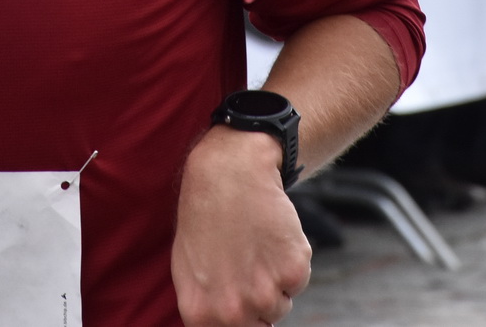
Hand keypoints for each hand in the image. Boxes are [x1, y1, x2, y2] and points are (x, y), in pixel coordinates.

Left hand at [173, 127, 310, 325]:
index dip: (241, 317)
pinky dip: (291, 261)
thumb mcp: (187, 271)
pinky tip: (271, 236)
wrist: (230, 174)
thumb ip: (206, 310)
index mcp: (201, 315)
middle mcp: (233, 312)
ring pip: (281, 304)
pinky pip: (298, 281)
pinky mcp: (294, 271)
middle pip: (261, 325)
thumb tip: (225, 324)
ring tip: (255, 245)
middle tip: (246, 264)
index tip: (242, 297)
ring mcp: (265, 294)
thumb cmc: (206, 218)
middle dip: (258, 302)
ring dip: (275, 280)